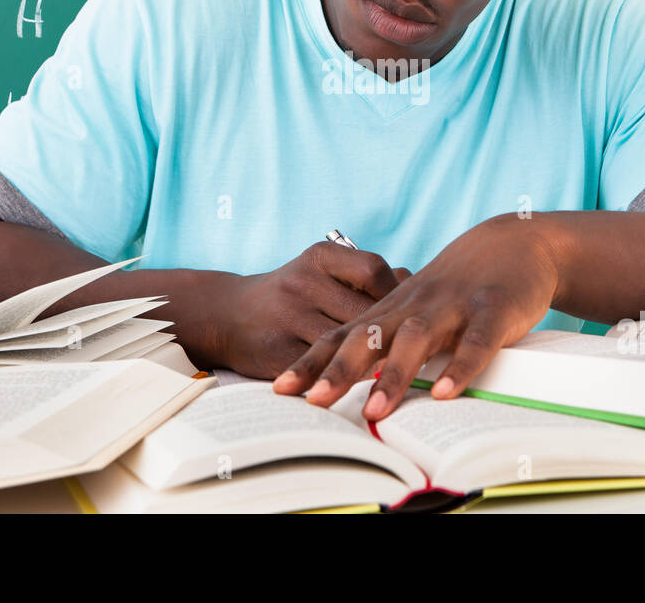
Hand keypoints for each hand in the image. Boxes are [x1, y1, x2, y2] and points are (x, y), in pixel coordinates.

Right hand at [213, 240, 410, 378]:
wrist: (227, 314)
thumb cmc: (292, 294)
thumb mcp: (320, 272)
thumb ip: (362, 278)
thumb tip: (413, 281)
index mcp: (319, 258)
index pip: (372, 270)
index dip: (397, 293)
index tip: (411, 312)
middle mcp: (302, 282)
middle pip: (362, 311)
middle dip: (390, 333)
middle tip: (417, 349)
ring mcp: (287, 317)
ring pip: (343, 344)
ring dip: (372, 361)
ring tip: (397, 372)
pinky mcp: (276, 351)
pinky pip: (319, 369)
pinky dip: (343, 378)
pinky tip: (362, 386)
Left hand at [272, 214, 563, 420]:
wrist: (516, 241)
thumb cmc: (459, 285)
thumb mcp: (418, 309)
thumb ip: (389, 341)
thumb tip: (354, 385)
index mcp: (393, 309)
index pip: (343, 335)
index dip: (312, 361)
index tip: (281, 390)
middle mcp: (415, 305)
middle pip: (370, 336)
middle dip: (339, 370)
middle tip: (313, 403)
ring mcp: (454, 306)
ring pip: (418, 339)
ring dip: (395, 374)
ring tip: (374, 411)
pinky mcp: (494, 310)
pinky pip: (475, 341)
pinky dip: (460, 366)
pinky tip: (445, 392)